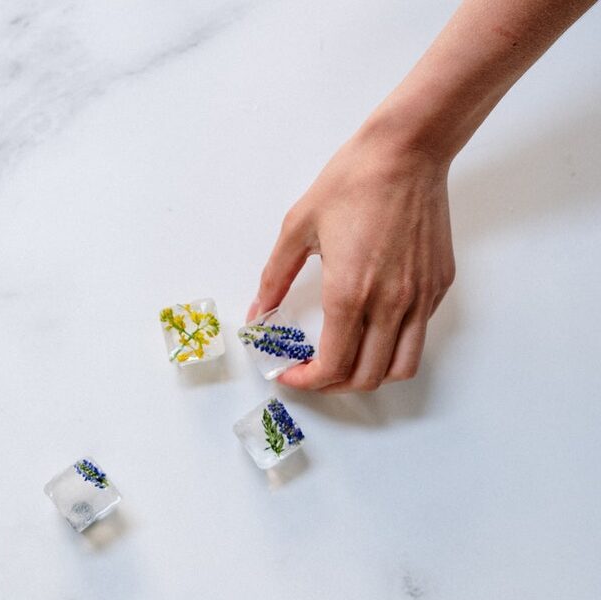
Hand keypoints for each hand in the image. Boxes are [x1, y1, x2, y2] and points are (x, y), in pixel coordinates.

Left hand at [248, 126, 454, 391]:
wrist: (406, 152)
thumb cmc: (351, 183)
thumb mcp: (297, 227)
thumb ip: (274, 278)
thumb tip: (258, 313)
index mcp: (350, 294)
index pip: (332, 368)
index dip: (306, 382)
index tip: (289, 374)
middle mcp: (390, 305)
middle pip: (366, 378)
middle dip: (332, 386)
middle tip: (311, 371)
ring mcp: (420, 298)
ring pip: (400, 368)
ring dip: (369, 375)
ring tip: (345, 360)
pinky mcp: (439, 286)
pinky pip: (418, 335)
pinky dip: (392, 346)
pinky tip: (371, 325)